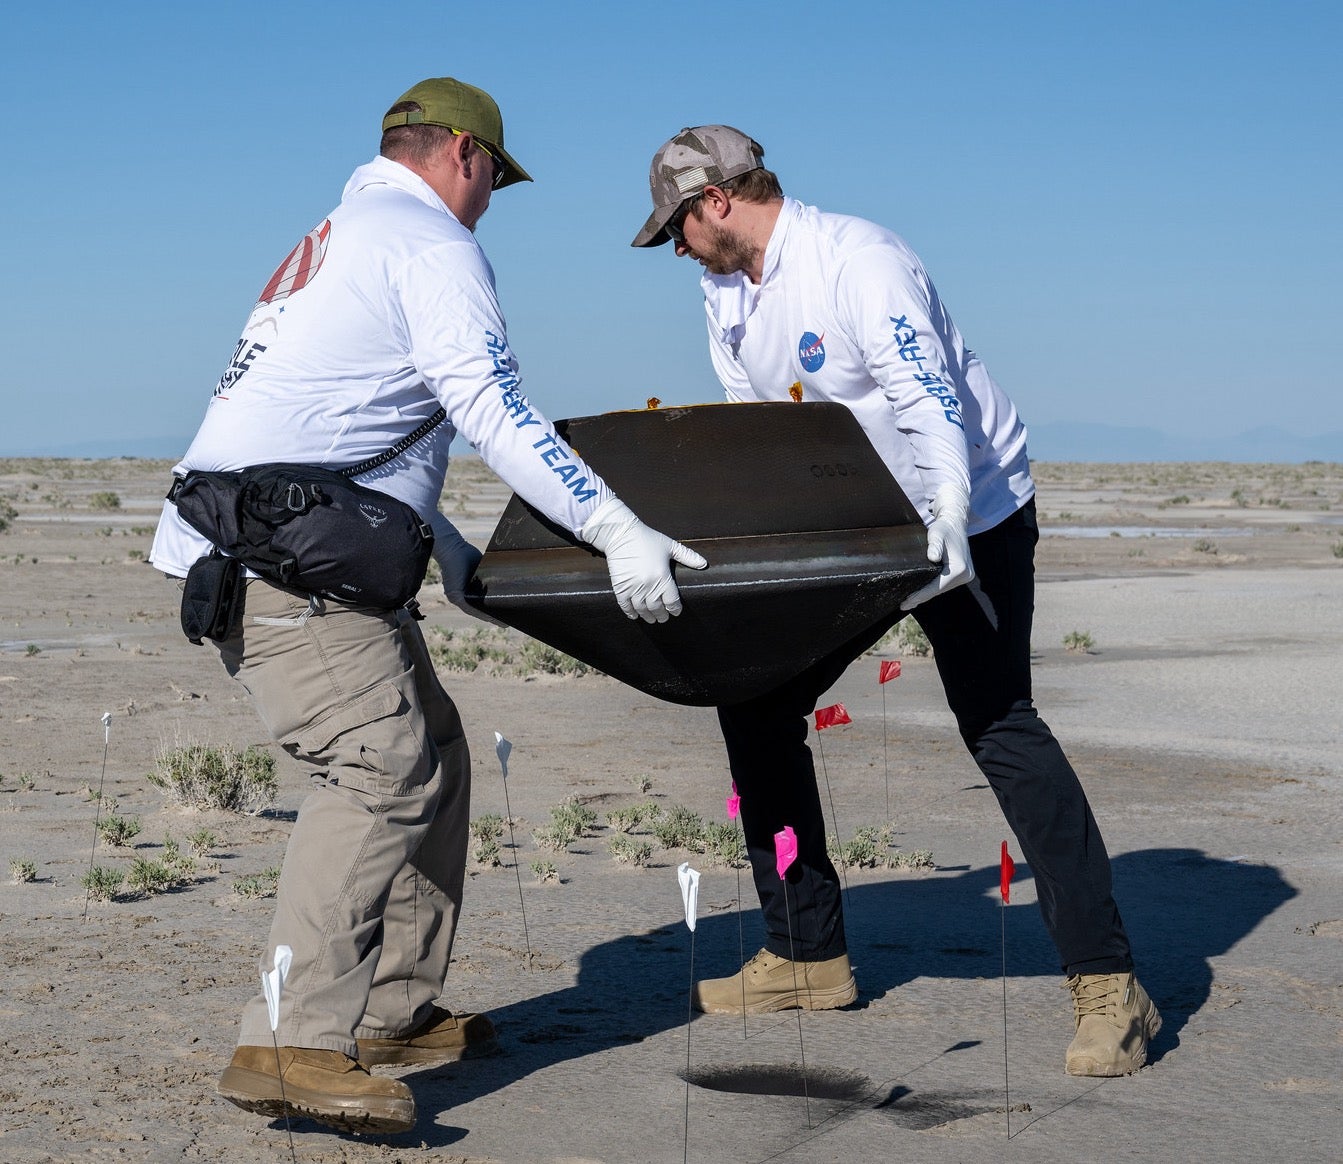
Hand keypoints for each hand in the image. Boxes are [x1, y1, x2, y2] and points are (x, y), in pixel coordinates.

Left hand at [432, 524, 501, 624]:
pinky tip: (493, 617)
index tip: (506, 618)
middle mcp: (460, 597)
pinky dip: (483, 613)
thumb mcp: (480, 568)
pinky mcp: (456, 595)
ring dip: (490, 618)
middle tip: (508, 623)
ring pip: (476, 611)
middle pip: (479, 610)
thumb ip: (488, 578)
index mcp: (465, 591)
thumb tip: (504, 583)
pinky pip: (471, 608)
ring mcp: (456, 597)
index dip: (493, 611)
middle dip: (494, 617)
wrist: (451, 547)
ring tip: (504, 622)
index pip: (480, 604)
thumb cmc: (464, 553)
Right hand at [580, 497, 707, 622]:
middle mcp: (649, 585)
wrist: (621, 534)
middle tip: (663, 618)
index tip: (676, 612)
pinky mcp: (620, 587)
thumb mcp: (670, 546)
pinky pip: (625, 605)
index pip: (672, 601)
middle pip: (657, 608)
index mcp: (663, 576)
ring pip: (642, 609)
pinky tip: (634, 615)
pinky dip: (630, 613)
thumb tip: (704, 564)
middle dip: (662, 615)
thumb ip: (688, 556)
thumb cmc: (647, 539)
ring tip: (651, 619)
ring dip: (647, 617)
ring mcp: (633, 588)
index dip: (675, 609)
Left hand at [901, 483, 972, 609]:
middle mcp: (966, 575)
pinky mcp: (963, 574)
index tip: (905, 603)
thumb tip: (933, 558)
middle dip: (921, 597)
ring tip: (909, 601)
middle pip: (939, 590)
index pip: (935, 587)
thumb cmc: (943, 527)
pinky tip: (921, 592)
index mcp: (959, 569)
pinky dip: (933, 588)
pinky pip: (944, 584)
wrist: (956, 522)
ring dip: (927, 594)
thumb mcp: (936, 533)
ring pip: (942, 588)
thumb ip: (934, 545)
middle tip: (904, 605)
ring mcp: (966, 576)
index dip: (919, 595)